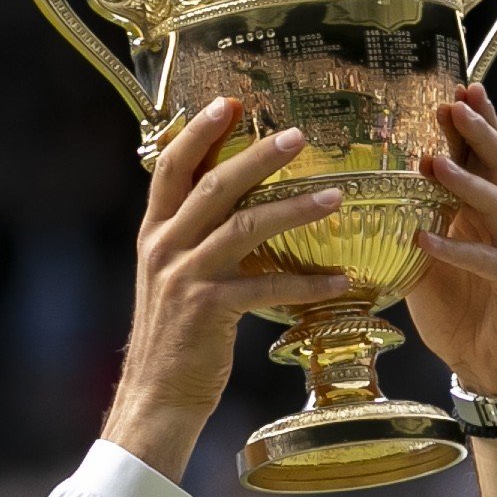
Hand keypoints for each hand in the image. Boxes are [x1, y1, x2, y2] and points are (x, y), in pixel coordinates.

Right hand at [103, 101, 354, 478]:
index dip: (199, 132)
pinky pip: (267, 287)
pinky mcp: (209, 310)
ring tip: (336, 197)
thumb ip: (193, 236)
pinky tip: (342, 279)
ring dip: (294, 208)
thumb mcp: (174, 275)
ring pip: (244, 227)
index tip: (230, 103)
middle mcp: (164, 247)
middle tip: (297, 135)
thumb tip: (229, 200)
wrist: (157, 394)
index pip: (172, 168)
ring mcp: (185, 277)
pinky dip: (307, 283)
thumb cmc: (176, 335)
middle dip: (257, 155)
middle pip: (213, 186)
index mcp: (155, 233)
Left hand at [402, 87, 496, 397]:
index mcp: (489, 217)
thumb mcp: (426, 267)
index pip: (485, 160)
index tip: (454, 92)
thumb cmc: (460, 316)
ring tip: (435, 162)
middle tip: (455, 103)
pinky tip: (426, 239)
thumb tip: (369, 201)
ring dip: (465, 183)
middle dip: (478, 133)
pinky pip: (490, 262)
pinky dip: (456, 250)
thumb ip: (413, 230)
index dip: (473, 127)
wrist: (492, 371)